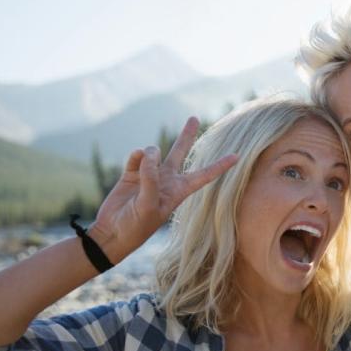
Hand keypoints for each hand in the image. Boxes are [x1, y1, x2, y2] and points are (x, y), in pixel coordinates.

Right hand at [87, 117, 237, 263]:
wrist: (112, 232)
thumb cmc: (136, 226)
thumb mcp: (148, 206)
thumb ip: (151, 180)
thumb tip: (150, 153)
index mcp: (179, 191)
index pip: (205, 176)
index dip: (221, 166)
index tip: (238, 156)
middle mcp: (167, 180)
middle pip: (181, 152)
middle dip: (187, 135)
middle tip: (194, 118)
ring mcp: (149, 175)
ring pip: (155, 151)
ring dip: (151, 153)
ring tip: (145, 163)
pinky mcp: (131, 173)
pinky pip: (136, 156)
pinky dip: (136, 156)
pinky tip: (135, 159)